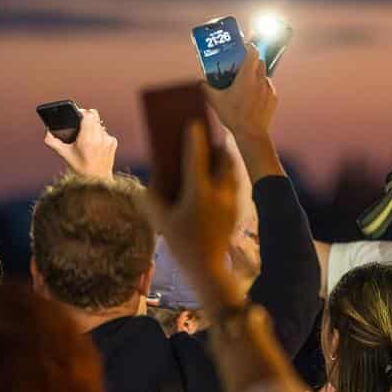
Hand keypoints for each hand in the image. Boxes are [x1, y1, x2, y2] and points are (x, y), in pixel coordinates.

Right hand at [44, 108, 117, 179]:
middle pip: (94, 116)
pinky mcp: (113, 142)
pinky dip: (100, 135)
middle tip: (80, 122)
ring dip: (93, 126)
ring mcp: (108, 140)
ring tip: (87, 136)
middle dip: (86, 117)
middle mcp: (99, 137)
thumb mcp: (64, 155)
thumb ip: (52, 142)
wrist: (97, 180)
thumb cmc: (80, 168)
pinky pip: (105, 133)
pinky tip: (95, 144)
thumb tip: (47, 131)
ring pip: (99, 124)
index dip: (82, 111)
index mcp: (87, 139)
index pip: (88, 115)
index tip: (76, 114)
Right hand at [145, 121, 239, 295]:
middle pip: (221, 158)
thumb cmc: (180, 243)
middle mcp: (219, 194)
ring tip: (215, 144)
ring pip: (231, 169)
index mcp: (198, 194)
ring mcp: (231, 201)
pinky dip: (226, 172)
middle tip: (206, 128)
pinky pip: (233, 182)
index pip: (197, 158)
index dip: (195, 138)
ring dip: (223, 156)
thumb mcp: (161, 220)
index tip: (193, 122)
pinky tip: (219, 167)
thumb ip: (154, 195)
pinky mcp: (237, 209)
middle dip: (214, 142)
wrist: (207, 268)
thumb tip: (156, 171)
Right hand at [205, 45, 276, 141]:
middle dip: (252, 61)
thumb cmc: (233, 115)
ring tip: (247, 84)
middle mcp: (260, 79)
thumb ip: (207, 89)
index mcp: (247, 76)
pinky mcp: (274, 98)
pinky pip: (268, 88)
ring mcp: (269, 89)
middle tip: (242, 66)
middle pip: (260, 61)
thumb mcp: (215, 101)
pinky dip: (262, 88)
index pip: (253, 52)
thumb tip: (202, 83)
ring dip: (257, 75)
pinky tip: (253, 97)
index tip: (244, 46)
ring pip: (264, 75)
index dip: (249, 46)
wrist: (251, 133)